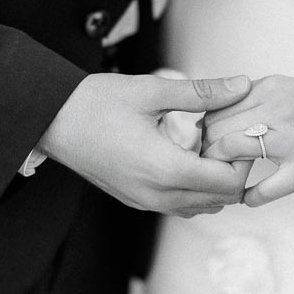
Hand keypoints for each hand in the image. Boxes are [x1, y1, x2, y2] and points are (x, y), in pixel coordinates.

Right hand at [40, 72, 252, 215]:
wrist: (51, 120)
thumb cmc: (95, 103)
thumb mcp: (153, 91)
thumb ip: (202, 93)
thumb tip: (240, 85)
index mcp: (165, 169)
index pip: (228, 183)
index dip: (242, 159)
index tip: (237, 132)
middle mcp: (157, 195)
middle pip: (220, 199)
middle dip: (232, 171)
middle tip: (226, 137)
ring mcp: (145, 202)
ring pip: (201, 207)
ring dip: (213, 182)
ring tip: (205, 146)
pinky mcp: (136, 201)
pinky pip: (179, 206)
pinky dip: (193, 189)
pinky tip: (186, 156)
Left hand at [201, 73, 293, 206]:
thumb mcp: (292, 91)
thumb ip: (259, 102)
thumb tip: (224, 121)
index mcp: (268, 88)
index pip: (213, 109)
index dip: (202, 134)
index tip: (205, 151)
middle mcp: (275, 107)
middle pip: (214, 131)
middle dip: (206, 156)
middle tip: (210, 174)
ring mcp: (292, 137)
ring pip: (231, 152)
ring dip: (223, 175)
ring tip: (228, 186)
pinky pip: (265, 188)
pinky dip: (250, 197)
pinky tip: (250, 199)